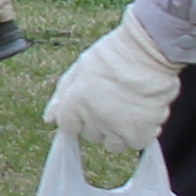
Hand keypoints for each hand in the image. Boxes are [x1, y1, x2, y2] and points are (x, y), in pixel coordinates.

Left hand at [45, 19, 181, 155]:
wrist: (147, 52)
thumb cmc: (114, 54)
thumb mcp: (79, 69)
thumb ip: (61, 97)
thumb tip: (49, 119)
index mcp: (73, 103)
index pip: (68, 126)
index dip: (80, 116)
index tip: (90, 106)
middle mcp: (92, 120)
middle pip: (91, 135)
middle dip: (99, 122)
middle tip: (113, 101)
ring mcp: (116, 129)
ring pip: (113, 144)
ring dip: (119, 132)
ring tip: (130, 109)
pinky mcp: (140, 133)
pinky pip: (136, 143)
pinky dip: (141, 132)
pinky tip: (144, 113)